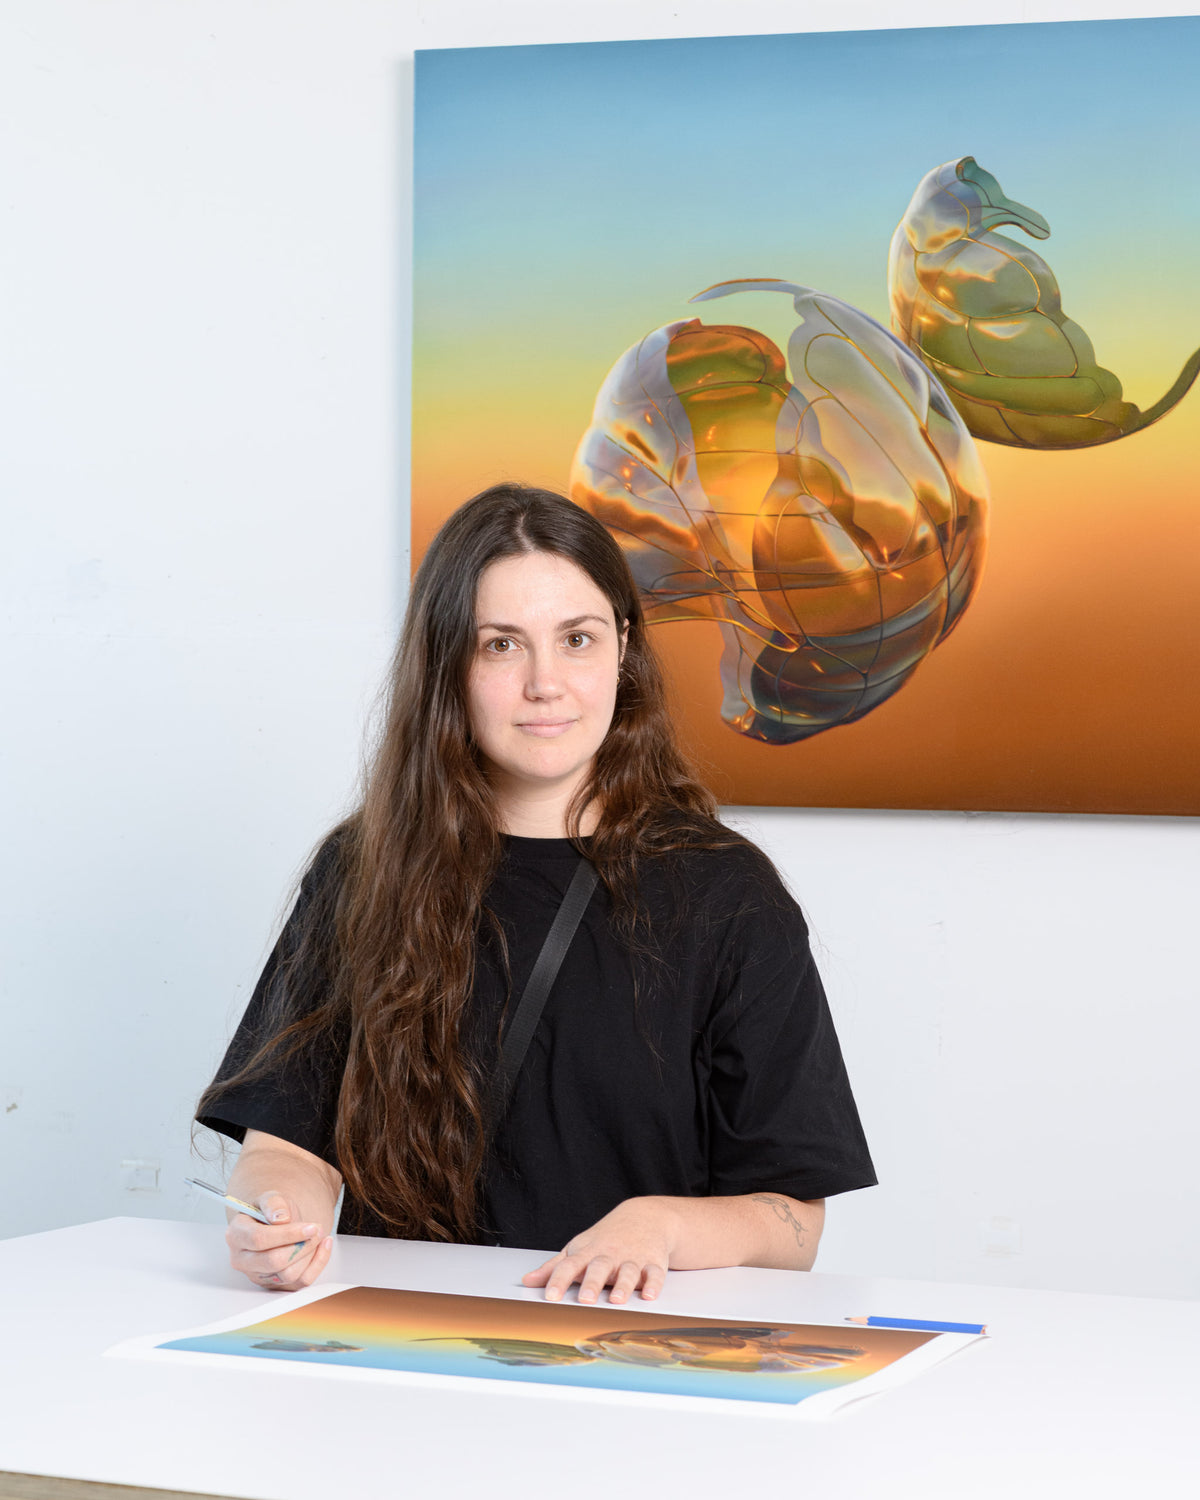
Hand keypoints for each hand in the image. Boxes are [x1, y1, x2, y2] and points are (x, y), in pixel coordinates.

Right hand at [225, 1191, 332, 1291]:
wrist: (276, 1223)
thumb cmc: (271, 1212)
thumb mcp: (271, 1198)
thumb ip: (274, 1203)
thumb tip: (281, 1218)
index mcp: (236, 1235)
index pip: (259, 1239)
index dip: (287, 1234)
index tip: (310, 1227)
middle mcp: (242, 1260)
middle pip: (273, 1261)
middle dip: (301, 1245)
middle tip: (317, 1229)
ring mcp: (257, 1275)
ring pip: (287, 1274)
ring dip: (309, 1254)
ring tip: (318, 1235)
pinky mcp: (275, 1285)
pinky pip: (301, 1282)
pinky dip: (317, 1264)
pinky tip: (323, 1246)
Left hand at [521, 1197, 680, 1304]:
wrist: (645, 1216)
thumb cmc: (606, 1238)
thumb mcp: (579, 1248)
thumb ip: (555, 1267)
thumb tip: (527, 1281)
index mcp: (588, 1253)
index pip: (569, 1266)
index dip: (558, 1281)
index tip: (549, 1296)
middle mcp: (609, 1255)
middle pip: (599, 1267)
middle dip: (592, 1283)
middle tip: (585, 1299)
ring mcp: (632, 1258)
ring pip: (628, 1271)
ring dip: (623, 1285)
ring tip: (617, 1299)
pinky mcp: (653, 1262)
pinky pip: (655, 1273)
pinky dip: (654, 1284)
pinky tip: (650, 1294)